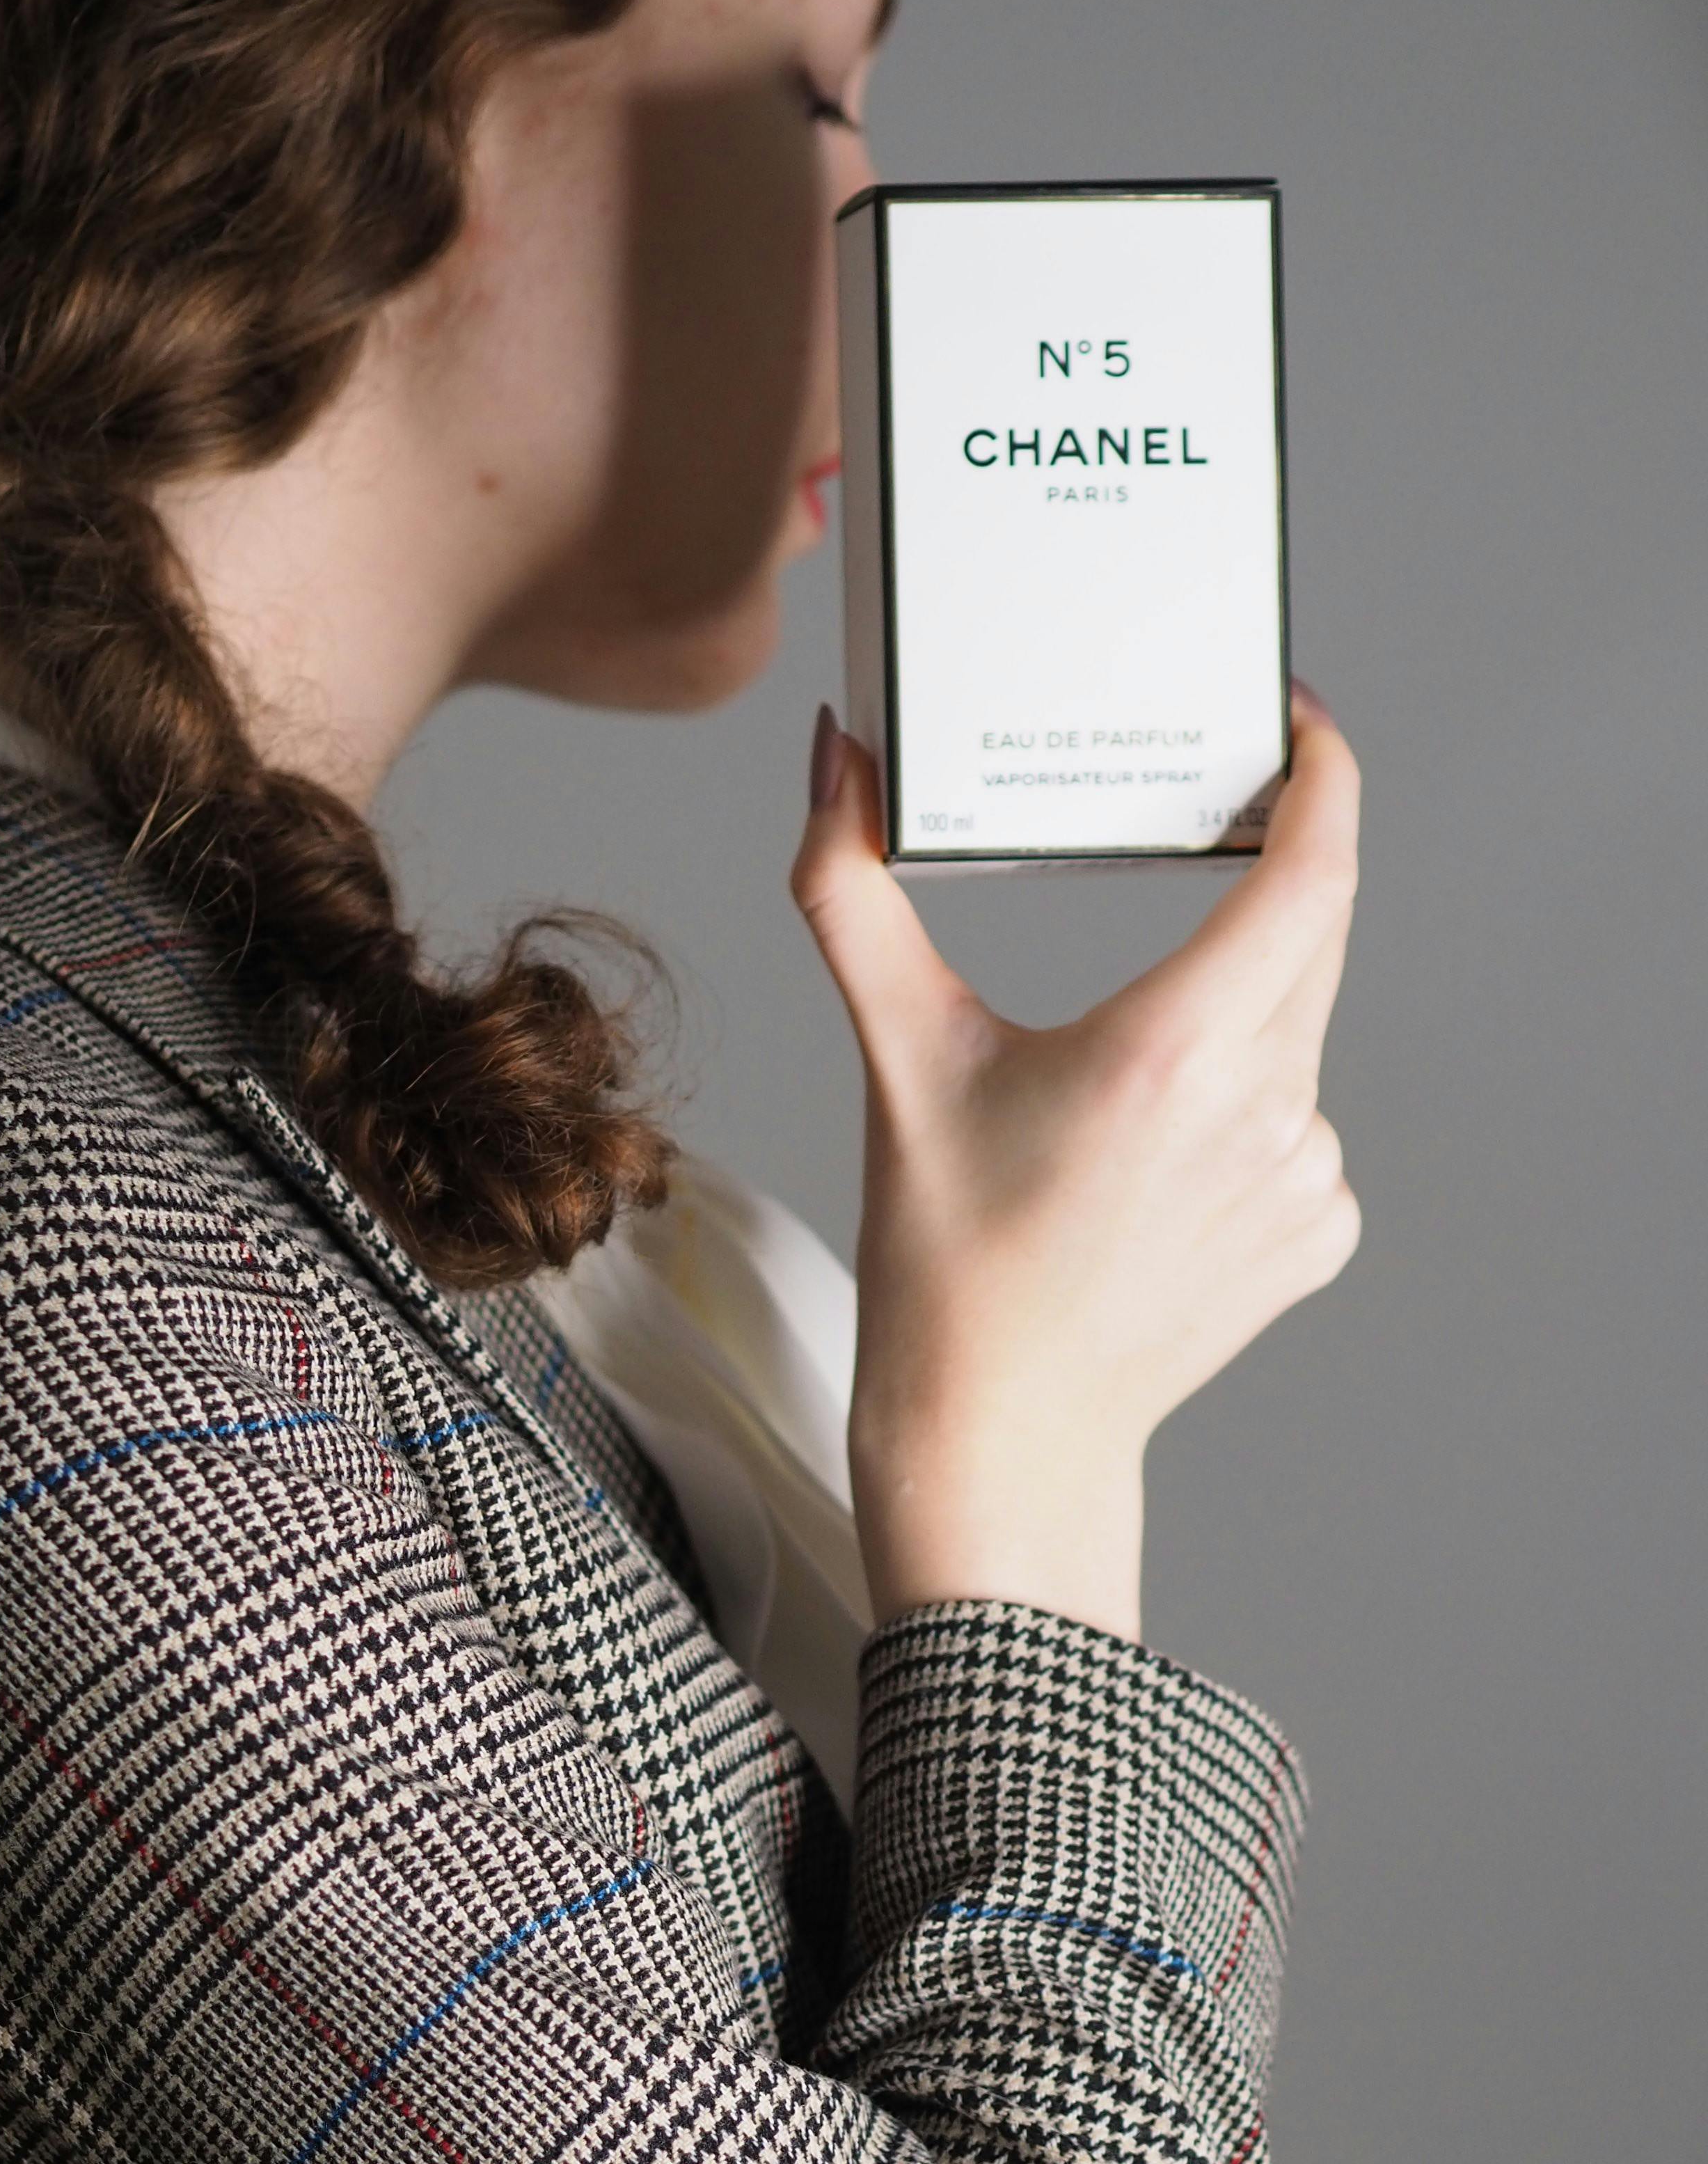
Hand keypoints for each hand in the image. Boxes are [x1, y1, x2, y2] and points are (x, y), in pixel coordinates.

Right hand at [792, 694, 1361, 1641]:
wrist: (1002, 1435)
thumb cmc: (944, 1261)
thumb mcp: (897, 1063)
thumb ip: (852, 893)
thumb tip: (834, 761)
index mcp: (1176, 1050)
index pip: (1316, 867)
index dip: (1328, 776)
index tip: (1303, 728)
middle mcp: (1267, 1107)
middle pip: (1314, 935)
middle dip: (1270, 874)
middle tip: (1208, 837)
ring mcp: (1307, 1178)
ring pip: (1297, 1034)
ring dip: (1235, 1017)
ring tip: (1117, 1093)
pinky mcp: (1323, 1234)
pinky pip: (1300, 1126)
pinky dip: (1243, 1117)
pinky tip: (1155, 1174)